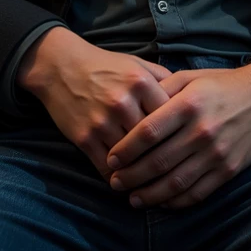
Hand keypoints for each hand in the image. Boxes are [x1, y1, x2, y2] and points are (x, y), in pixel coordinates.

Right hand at [17, 27, 174, 180]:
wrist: (61, 66)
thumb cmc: (105, 66)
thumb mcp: (137, 64)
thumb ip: (164, 80)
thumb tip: (189, 101)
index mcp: (140, 83)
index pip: (170, 117)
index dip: (180, 134)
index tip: (186, 147)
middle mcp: (122, 103)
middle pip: (152, 142)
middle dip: (165, 159)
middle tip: (176, 174)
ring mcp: (101, 122)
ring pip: (131, 159)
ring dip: (142, 175)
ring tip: (154, 186)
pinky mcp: (84, 138)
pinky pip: (106, 167)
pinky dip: (118, 179)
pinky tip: (127, 183)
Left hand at [105, 63, 250, 210]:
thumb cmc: (221, 85)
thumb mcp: (190, 77)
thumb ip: (161, 91)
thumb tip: (132, 108)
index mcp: (189, 105)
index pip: (148, 132)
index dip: (126, 150)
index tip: (111, 159)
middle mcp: (202, 131)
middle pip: (158, 161)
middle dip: (131, 176)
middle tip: (114, 183)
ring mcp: (216, 154)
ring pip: (176, 183)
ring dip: (150, 195)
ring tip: (132, 198)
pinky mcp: (228, 170)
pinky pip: (198, 192)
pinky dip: (176, 202)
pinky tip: (161, 202)